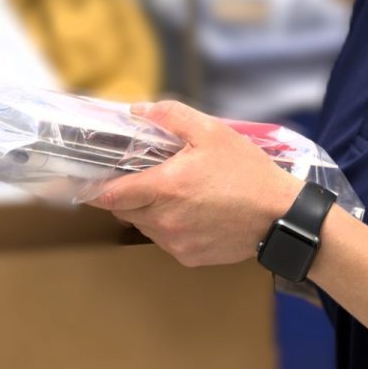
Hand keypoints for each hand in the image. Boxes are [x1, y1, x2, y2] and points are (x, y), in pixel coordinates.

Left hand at [88, 100, 302, 267]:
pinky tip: (194, 214)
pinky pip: (166, 241)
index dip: (94, 188)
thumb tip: (137, 111)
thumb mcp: (212, 132)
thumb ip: (171, 117)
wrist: (279, 215)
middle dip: (128, 195)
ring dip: (149, 211)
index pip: (109, 194)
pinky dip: (170, 228)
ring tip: (177, 194)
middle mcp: (164, 220)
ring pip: (144, 226)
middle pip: (124, 210)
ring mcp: (175, 243)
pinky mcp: (188, 257)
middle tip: (147, 178)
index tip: (87, 180)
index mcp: (165, 187)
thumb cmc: (247, 171)